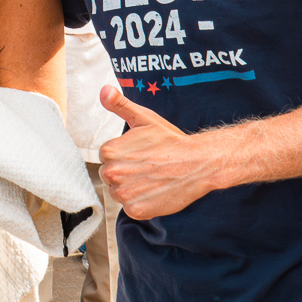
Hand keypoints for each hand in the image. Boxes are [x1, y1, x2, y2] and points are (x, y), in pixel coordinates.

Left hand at [96, 85, 226, 218]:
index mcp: (110, 151)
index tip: (140, 154)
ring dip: (132, 189)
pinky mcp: (136, 211)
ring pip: (119, 193)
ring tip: (151, 179)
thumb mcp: (144, 118)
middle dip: (125, 173)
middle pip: (110, 176)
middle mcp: (112, 173)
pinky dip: (141, 203)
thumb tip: (104, 90)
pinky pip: (130, 209)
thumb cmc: (170, 141)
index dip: (124, 156)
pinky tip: (155, 192)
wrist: (197, 163)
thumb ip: (119, 104)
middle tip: (148, 167)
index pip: (106, 158)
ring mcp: (124, 194)